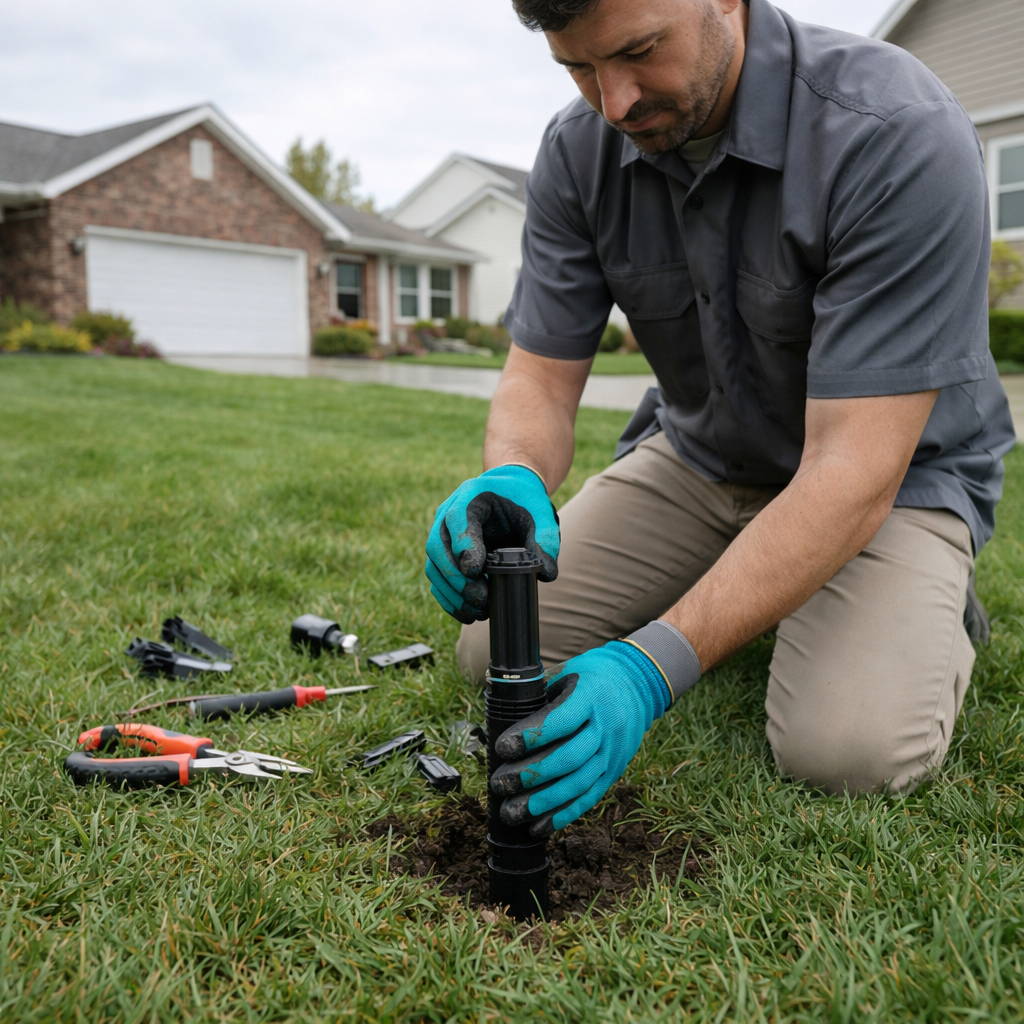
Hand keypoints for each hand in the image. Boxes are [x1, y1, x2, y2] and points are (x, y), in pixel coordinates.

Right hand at [425, 464, 558, 623]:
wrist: (512, 493)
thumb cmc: (525, 501)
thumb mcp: (541, 516)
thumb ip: (546, 541)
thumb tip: (545, 574)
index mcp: (471, 496)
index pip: (457, 518)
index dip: (463, 545)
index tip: (475, 570)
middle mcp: (448, 513)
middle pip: (437, 546)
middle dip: (456, 577)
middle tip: (480, 597)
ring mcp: (442, 535)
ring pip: (433, 566)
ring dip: (452, 593)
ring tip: (478, 611)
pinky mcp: (443, 555)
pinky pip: (437, 579)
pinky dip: (449, 599)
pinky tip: (468, 614)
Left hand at [489, 640, 672, 835]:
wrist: (637, 684)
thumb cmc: (591, 676)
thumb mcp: (567, 672)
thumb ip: (540, 695)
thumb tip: (501, 721)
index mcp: (591, 697)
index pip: (561, 721)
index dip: (531, 737)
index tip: (502, 748)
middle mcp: (605, 727)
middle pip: (569, 758)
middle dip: (531, 775)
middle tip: (500, 784)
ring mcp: (612, 753)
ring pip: (578, 784)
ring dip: (543, 803)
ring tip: (512, 812)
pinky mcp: (614, 771)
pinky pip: (589, 798)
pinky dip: (563, 815)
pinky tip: (538, 826)